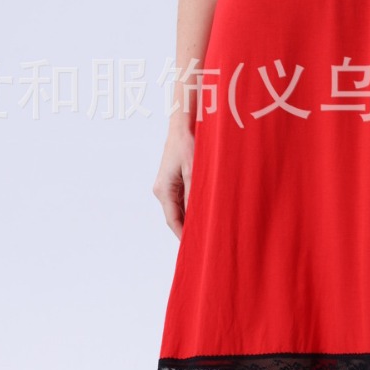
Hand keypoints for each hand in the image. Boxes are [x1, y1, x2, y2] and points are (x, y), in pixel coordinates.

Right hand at [152, 124, 194, 239]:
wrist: (184, 123)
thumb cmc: (187, 143)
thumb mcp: (193, 171)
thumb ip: (193, 195)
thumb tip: (197, 216)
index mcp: (163, 190)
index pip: (172, 220)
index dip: (183, 235)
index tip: (194, 246)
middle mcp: (162, 189)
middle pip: (175, 215)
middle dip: (188, 227)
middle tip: (205, 239)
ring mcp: (168, 183)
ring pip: (180, 206)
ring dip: (192, 215)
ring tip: (207, 227)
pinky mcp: (175, 177)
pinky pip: (183, 196)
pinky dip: (193, 204)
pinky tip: (205, 207)